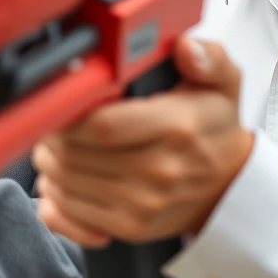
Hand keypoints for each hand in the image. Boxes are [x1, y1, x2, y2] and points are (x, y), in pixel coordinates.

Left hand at [32, 36, 253, 246]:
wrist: (230, 185)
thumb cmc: (215, 126)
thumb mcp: (224, 82)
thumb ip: (208, 57)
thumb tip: (185, 48)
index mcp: (176, 127)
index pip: (103, 125)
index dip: (69, 115)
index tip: (61, 102)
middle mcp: (159, 170)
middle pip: (78, 155)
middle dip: (52, 136)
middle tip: (50, 122)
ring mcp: (144, 205)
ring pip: (69, 185)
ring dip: (48, 163)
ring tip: (53, 145)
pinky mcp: (131, 229)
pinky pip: (72, 218)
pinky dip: (53, 199)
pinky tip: (57, 181)